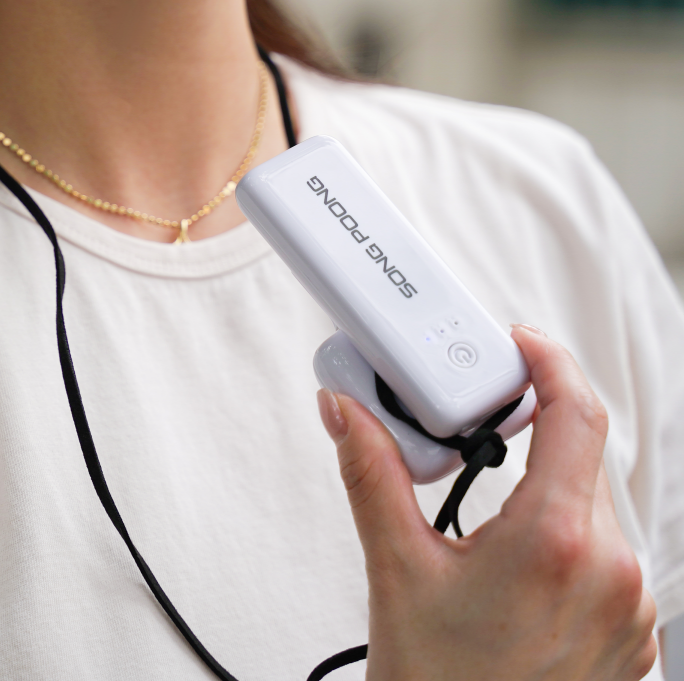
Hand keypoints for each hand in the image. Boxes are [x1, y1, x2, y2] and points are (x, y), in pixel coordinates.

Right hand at [317, 325, 656, 680]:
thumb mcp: (395, 569)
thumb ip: (371, 473)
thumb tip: (346, 410)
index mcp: (557, 543)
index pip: (577, 414)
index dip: (549, 361)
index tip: (517, 341)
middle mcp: (612, 573)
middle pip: (583, 454)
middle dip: (530, 425)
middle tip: (476, 420)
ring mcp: (630, 609)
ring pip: (594, 503)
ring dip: (545, 482)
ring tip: (484, 506)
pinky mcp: (631, 634)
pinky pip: (605, 551)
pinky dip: (563, 529)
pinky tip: (514, 555)